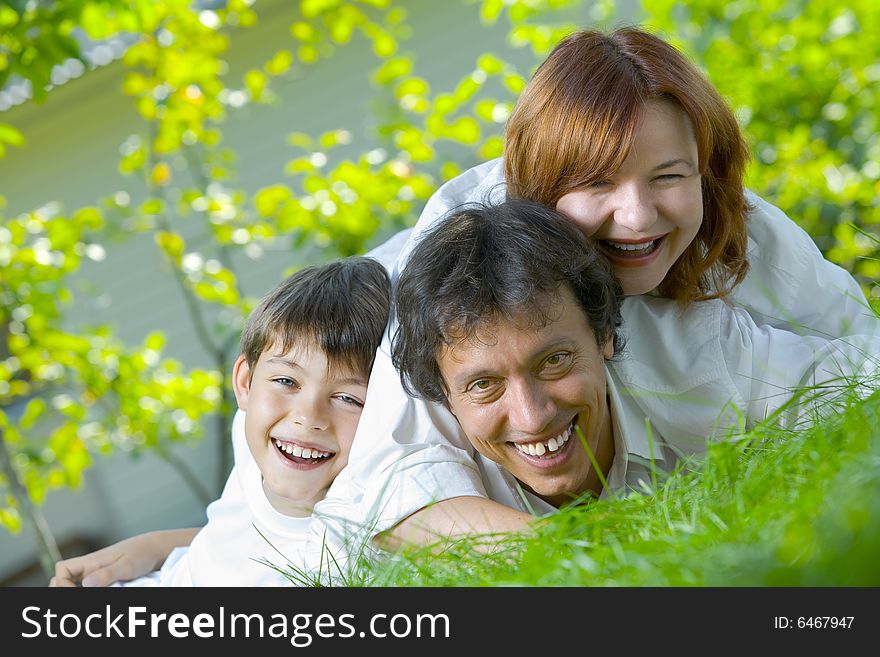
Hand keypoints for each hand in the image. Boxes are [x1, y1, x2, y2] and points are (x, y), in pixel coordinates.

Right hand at [49, 528, 199, 586]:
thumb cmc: (142, 553)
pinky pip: (86, 585)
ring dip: (73, 590)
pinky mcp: (104, 577)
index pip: (62, 570)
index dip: (62, 583)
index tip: (75, 592)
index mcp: (91, 561)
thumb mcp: (127, 566)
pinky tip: (94, 592)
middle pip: (62, 577)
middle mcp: (90, 566)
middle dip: (63, 589)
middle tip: (76, 596)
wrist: (156, 548)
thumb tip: (86, 583)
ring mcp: (96, 571)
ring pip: (73, 582)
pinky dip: (84, 590)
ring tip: (86, 595)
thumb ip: (107, 574)